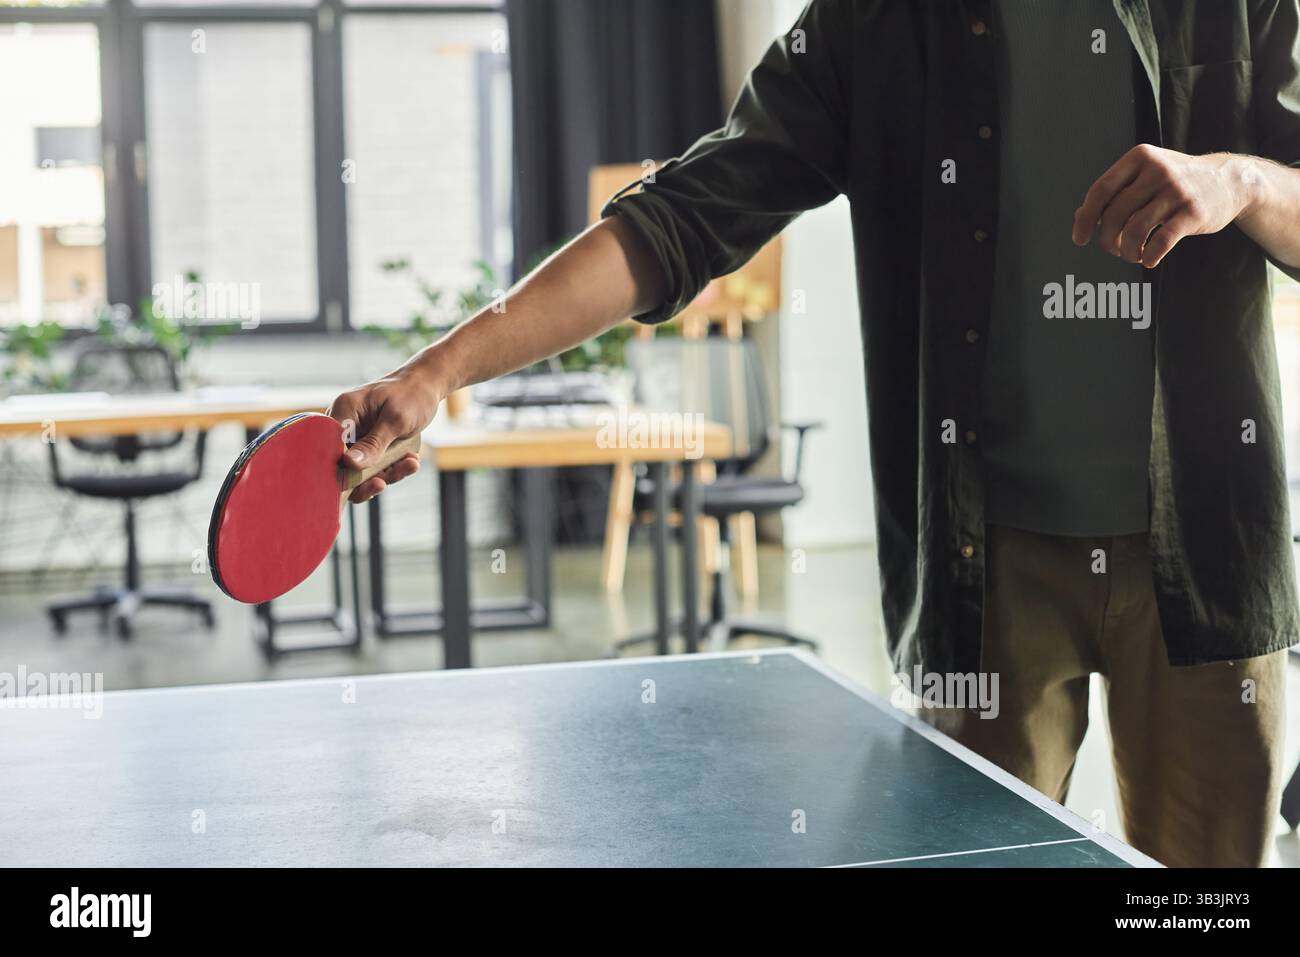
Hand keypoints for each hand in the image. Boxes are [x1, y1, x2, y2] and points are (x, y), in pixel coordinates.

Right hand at [328, 363, 444, 503]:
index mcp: (344, 411)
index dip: (336, 467)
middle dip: (364, 478)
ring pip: (363, 471)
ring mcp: (359, 439)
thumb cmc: (412, 394)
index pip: (328, 445)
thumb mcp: (396, 419)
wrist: (427, 387)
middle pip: (343, 464)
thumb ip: (374, 443)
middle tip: (382, 483)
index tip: (353, 481)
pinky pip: (378, 469)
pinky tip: (411, 460)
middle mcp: (347, 427)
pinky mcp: (373, 448)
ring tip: (410, 463)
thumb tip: (349, 464)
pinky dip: (395, 469)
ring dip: (386, 474)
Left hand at [1072, 145, 1259, 267]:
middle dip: (1107, 239)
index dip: (1085, 218)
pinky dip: (1149, 256)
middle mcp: (1158, 170)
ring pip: (1134, 230)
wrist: (1229, 181)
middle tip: (1113, 249)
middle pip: (1115, 214)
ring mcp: (1178, 190)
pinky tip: (1149, 259)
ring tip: (1132, 255)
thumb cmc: (1175, 183)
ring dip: (1127, 251)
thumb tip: (1080, 216)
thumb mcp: (1144, 177)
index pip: (1100, 191)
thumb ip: (1114, 193)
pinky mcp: (1194, 212)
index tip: (1080, 239)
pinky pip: (1161, 242)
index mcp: (1140, 157)